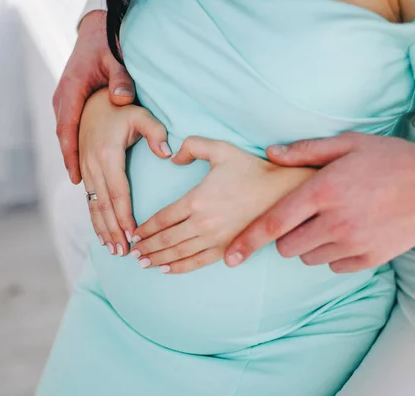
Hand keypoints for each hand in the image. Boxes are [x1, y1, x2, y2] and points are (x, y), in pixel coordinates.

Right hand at [54, 10, 135, 183]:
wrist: (95, 34)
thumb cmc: (106, 47)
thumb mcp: (115, 60)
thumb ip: (121, 78)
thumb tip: (121, 98)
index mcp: (71, 91)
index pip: (67, 129)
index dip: (70, 155)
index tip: (75, 177)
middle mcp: (63, 101)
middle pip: (65, 141)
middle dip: (73, 167)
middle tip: (82, 189)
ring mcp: (65, 105)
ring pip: (67, 140)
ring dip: (75, 163)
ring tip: (85, 188)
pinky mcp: (71, 108)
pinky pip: (71, 136)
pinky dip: (77, 154)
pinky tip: (87, 173)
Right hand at [79, 88, 171, 255]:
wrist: (92, 100)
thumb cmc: (122, 109)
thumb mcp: (141, 115)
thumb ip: (156, 132)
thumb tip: (168, 154)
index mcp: (108, 155)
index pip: (119, 192)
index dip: (125, 216)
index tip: (134, 235)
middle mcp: (92, 165)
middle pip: (104, 205)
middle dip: (114, 230)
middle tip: (124, 252)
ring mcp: (85, 169)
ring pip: (94, 205)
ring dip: (103, 229)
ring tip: (113, 250)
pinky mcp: (83, 171)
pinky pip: (89, 200)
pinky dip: (95, 219)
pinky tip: (102, 234)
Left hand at [130, 137, 314, 273]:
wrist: (282, 191)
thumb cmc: (250, 169)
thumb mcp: (220, 149)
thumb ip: (192, 146)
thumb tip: (173, 159)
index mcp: (197, 199)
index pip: (162, 218)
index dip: (145, 228)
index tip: (134, 233)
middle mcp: (202, 223)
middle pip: (165, 239)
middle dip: (146, 247)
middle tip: (132, 252)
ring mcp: (215, 239)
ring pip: (178, 253)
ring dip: (157, 259)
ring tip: (142, 262)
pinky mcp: (227, 249)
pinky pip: (197, 262)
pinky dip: (179, 267)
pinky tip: (166, 269)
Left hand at [225, 132, 414, 273]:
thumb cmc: (389, 160)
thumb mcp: (347, 144)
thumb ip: (304, 151)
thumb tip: (270, 154)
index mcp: (323, 191)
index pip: (273, 223)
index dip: (247, 241)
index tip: (229, 257)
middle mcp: (335, 222)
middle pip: (286, 246)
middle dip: (285, 236)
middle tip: (304, 217)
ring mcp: (354, 243)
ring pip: (308, 258)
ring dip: (309, 244)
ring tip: (330, 222)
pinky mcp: (369, 259)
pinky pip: (334, 266)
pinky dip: (333, 254)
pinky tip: (349, 233)